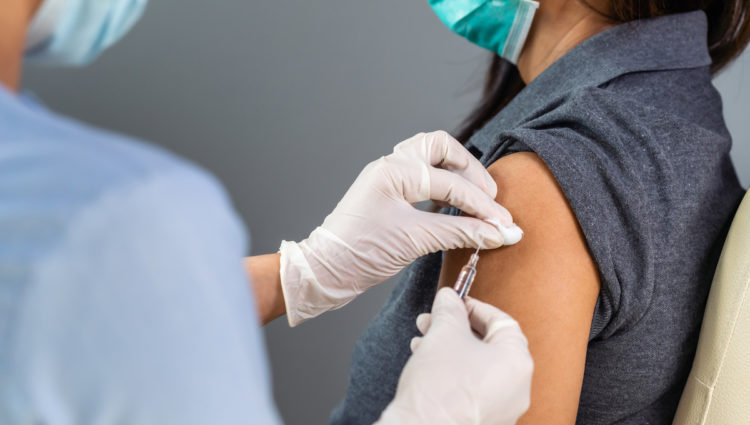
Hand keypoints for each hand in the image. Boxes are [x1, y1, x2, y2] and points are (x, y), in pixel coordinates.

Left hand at [279, 131, 522, 325]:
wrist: (325, 270)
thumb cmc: (359, 253)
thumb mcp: (415, 241)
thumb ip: (461, 233)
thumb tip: (499, 233)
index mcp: (394, 171)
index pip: (451, 183)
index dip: (482, 206)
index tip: (505, 225)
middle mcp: (390, 166)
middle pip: (442, 148)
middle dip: (470, 170)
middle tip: (489, 199)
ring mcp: (388, 177)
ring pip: (431, 157)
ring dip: (457, 174)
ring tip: (477, 200)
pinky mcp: (388, 193)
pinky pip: (423, 177)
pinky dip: (444, 187)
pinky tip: (455, 207)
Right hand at [377, 288, 532, 424]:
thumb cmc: (438, 387)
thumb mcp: (443, 333)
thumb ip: (450, 308)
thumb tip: (449, 297)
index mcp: (517, 363)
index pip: (502, 322)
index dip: (474, 307)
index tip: (454, 302)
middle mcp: (517, 389)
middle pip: (489, 345)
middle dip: (456, 328)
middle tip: (433, 320)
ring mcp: (502, 409)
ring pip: (478, 367)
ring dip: (450, 349)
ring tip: (422, 342)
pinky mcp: (483, 421)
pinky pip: (472, 389)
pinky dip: (453, 373)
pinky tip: (428, 366)